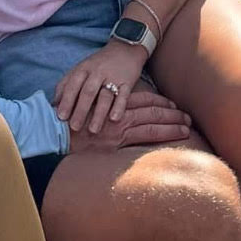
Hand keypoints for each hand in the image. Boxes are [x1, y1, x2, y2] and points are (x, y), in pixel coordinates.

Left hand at [55, 39, 153, 134]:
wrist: (125, 49)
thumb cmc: (98, 64)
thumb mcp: (80, 69)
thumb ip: (66, 84)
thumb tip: (53, 103)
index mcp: (83, 69)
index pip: (72, 85)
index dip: (66, 101)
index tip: (60, 117)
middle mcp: (97, 72)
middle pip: (88, 92)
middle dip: (80, 110)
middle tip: (74, 127)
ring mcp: (113, 77)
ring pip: (105, 96)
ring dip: (98, 114)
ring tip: (93, 130)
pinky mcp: (128, 82)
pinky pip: (124, 95)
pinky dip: (119, 107)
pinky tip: (114, 119)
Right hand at [68, 88, 191, 152]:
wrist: (53, 132)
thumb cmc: (65, 122)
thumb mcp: (84, 111)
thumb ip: (99, 111)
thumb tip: (109, 114)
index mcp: (111, 104)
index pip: (140, 99)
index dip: (158, 101)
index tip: (171, 104)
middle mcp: (117, 112)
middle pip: (151, 109)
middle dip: (171, 113)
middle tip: (187, 116)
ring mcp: (118, 127)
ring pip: (152, 122)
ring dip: (171, 124)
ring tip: (187, 127)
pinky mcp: (116, 140)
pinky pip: (145, 136)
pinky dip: (161, 134)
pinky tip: (174, 137)